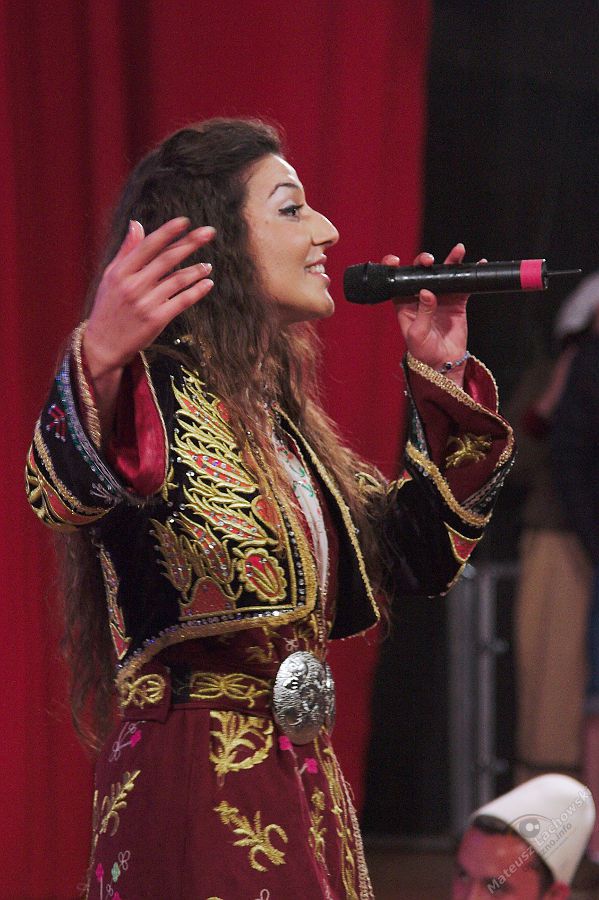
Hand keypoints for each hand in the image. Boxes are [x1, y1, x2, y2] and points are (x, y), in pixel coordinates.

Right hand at [84, 217, 214, 378]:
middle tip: (209, 232)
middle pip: (167, 259)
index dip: (168, 232)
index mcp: (121, 272)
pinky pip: (182, 301)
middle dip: (190, 243)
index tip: (185, 221)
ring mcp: (145, 303)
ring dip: (196, 270)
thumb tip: (137, 223)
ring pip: (178, 280)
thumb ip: (126, 251)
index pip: (149, 246)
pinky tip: (207, 283)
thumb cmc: (108, 307)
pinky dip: (197, 291)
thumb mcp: (111, 277)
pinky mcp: (156, 320)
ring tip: (208, 266)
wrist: (103, 344)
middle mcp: (133, 285)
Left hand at [386, 243, 476, 385]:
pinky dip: (470, 274)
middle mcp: (421, 296)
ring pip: (443, 274)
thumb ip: (422, 312)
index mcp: (404, 303)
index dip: (394, 268)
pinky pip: (463, 284)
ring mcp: (439, 297)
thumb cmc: (423, 351)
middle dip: (423, 262)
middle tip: (429, 261)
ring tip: (458, 251)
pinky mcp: (456, 301)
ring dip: (450, 261)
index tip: (394, 260)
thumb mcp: (417, 334)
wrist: (443, 363)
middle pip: (421, 272)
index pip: (397, 281)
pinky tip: (478, 264)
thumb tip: (426, 292)